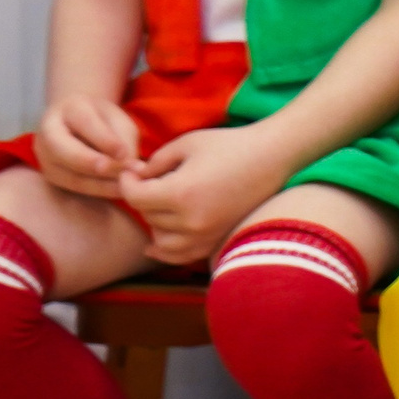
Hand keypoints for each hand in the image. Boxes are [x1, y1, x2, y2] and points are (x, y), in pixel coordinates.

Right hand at [33, 95, 141, 197]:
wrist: (76, 123)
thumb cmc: (102, 120)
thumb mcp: (118, 119)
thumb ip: (123, 137)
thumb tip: (128, 163)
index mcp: (69, 108)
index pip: (85, 123)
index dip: (105, 140)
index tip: (124, 154)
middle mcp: (49, 132)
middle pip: (64, 150)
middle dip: (92, 164)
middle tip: (118, 174)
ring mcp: (45, 156)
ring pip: (68, 174)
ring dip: (100, 184)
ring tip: (125, 186)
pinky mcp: (50, 175)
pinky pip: (73, 186)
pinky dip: (97, 190)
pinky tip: (117, 191)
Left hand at [119, 125, 291, 263]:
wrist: (270, 157)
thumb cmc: (228, 144)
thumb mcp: (186, 143)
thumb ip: (156, 162)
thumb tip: (137, 177)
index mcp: (181, 192)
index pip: (135, 197)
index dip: (127, 182)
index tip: (133, 171)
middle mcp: (191, 219)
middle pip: (147, 216)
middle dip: (143, 197)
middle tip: (150, 181)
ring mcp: (205, 233)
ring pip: (159, 239)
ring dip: (154, 223)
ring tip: (159, 205)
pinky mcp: (215, 238)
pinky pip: (180, 255)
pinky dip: (165, 251)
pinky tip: (154, 245)